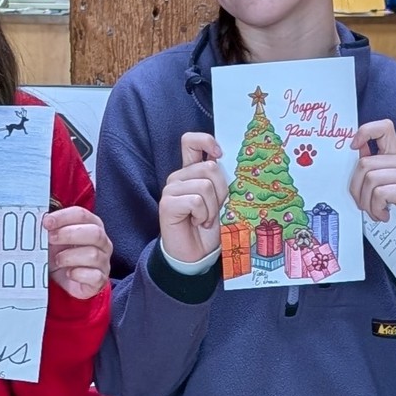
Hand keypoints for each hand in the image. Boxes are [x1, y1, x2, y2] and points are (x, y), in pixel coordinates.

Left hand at [44, 206, 111, 299]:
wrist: (65, 278)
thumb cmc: (61, 254)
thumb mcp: (54, 238)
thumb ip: (50, 228)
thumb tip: (38, 222)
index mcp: (92, 225)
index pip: (82, 215)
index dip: (63, 217)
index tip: (46, 222)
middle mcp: (102, 242)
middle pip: (95, 233)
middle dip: (69, 234)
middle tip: (50, 238)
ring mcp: (104, 261)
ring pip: (93, 255)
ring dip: (69, 257)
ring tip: (57, 260)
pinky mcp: (100, 279)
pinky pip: (94, 276)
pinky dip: (79, 274)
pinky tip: (68, 273)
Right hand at [159, 132, 228, 263]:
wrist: (196, 253)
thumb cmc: (209, 227)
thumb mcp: (222, 201)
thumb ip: (222, 181)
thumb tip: (229, 165)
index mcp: (191, 171)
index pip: (191, 141)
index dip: (206, 141)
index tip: (219, 154)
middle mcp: (179, 176)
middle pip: (210, 167)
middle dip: (221, 191)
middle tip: (215, 209)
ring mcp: (171, 189)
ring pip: (205, 186)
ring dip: (212, 208)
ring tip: (205, 219)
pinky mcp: (167, 203)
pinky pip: (195, 201)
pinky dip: (203, 215)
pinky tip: (196, 222)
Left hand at [349, 119, 395, 235]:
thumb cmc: (388, 210)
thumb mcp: (372, 188)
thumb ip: (366, 170)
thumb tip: (351, 151)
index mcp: (393, 158)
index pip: (384, 128)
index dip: (365, 132)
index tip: (352, 147)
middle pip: (365, 164)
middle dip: (356, 189)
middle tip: (364, 205)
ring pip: (370, 179)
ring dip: (366, 202)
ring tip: (375, 211)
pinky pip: (380, 193)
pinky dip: (376, 208)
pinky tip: (384, 215)